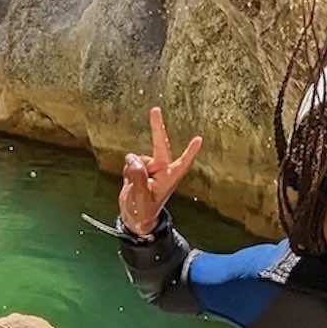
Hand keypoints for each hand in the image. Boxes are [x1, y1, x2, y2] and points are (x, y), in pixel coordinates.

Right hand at [118, 106, 202, 237]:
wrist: (134, 218)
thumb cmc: (143, 212)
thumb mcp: (140, 198)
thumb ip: (137, 178)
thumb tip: (133, 158)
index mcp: (168, 178)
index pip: (182, 163)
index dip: (189, 152)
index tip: (199, 139)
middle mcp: (161, 170)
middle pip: (160, 146)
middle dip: (157, 128)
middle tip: (155, 109)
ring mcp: (150, 169)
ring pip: (137, 158)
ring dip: (132, 168)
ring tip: (134, 188)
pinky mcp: (139, 169)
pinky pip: (130, 163)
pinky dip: (127, 171)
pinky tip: (129, 183)